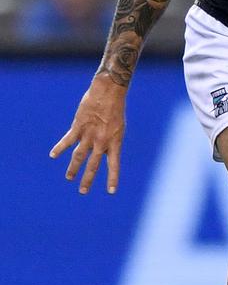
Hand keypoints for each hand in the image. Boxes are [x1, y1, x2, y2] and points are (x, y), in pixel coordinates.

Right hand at [49, 71, 126, 193]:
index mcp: (115, 141)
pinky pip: (67, 140)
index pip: (114, 165)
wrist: (108, 91)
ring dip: (73, 168)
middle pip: (93, 165)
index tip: (111, 192)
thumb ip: (110, 141)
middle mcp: (102, 141)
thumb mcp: (118, 127)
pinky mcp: (78, 126)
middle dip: (88, 179)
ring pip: (79, 156)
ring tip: (69, 178)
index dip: (112, 178)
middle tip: (83, 191)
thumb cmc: (115, 108)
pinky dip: (59, 148)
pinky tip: (52, 155)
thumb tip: (105, 153)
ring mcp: (89, 134)